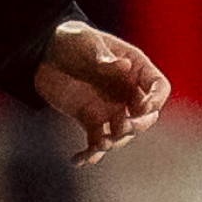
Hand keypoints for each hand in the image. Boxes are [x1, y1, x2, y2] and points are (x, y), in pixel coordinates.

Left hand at [34, 21, 169, 165]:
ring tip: (99, 145)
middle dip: (137, 126)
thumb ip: (105, 59)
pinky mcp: (91, 120)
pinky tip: (78, 161)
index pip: (158, 87)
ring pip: (122, 133)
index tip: (143, 108)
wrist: (43, 51)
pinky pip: (96, 142)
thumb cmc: (73, 40)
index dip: (156, 100)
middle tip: (122, 129)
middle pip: (146, 116)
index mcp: (135, 69)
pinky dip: (90, 154)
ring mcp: (110, 108)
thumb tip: (125, 67)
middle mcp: (127, 92)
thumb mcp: (88, 44)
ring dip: (114, 142)